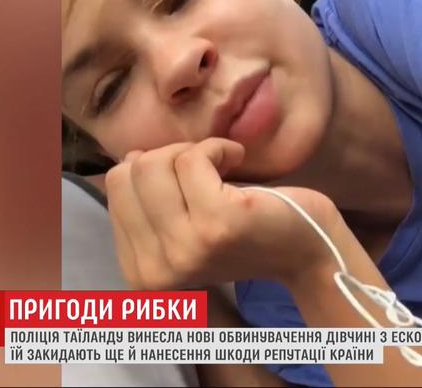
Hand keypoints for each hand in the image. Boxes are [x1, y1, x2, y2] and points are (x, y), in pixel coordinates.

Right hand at [104, 137, 341, 289]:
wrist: (307, 250)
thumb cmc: (248, 231)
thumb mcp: (185, 222)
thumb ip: (150, 199)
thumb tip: (129, 158)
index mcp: (141, 273)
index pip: (115, 190)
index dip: (154, 172)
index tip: (190, 185)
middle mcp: (156, 270)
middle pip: (129, 173)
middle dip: (170, 157)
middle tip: (208, 172)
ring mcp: (186, 248)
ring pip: (155, 163)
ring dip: (195, 152)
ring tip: (223, 169)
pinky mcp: (217, 223)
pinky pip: (192, 158)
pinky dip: (219, 147)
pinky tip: (238, 160)